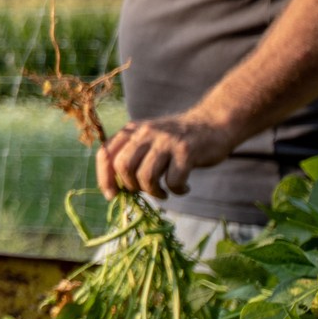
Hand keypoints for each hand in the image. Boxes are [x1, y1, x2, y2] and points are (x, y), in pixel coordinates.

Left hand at [97, 112, 242, 200]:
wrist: (213, 123)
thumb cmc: (176, 140)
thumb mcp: (148, 139)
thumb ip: (130, 156)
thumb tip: (112, 189)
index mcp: (132, 130)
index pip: (106, 154)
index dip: (104, 177)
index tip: (112, 194)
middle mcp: (146, 132)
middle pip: (123, 166)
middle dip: (131, 186)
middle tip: (145, 190)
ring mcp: (166, 141)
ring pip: (146, 176)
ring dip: (154, 192)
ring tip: (163, 192)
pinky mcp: (186, 151)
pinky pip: (173, 181)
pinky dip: (177, 191)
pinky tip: (183, 188)